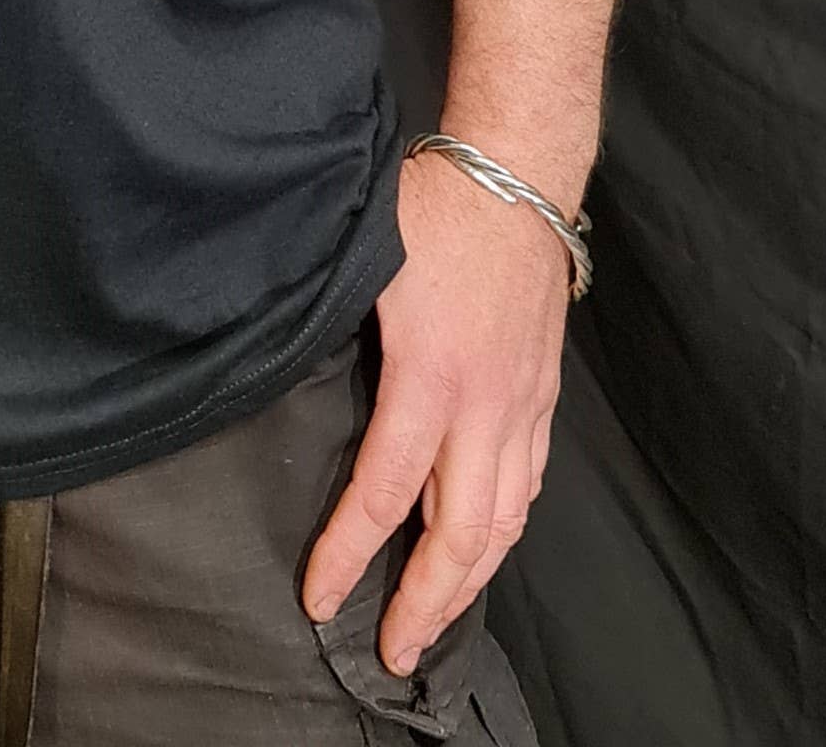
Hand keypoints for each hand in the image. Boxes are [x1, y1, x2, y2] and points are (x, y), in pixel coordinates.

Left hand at [300, 146, 569, 672]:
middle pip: (462, 536)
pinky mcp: (542, 392)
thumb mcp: (364, 262)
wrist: (517, 174)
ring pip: (506, 520)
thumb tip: (283, 368)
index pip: (384, 493)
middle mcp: (484, 405)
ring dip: (470, 581)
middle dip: (425, 605)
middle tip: (392, 652)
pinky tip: (484, 544)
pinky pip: (530, 481)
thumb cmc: (433, 205)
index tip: (318, 597)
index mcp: (428, 377)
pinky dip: (506, 527)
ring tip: (437, 619)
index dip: (347, 555)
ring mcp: (522, 403)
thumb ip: (333, 329)